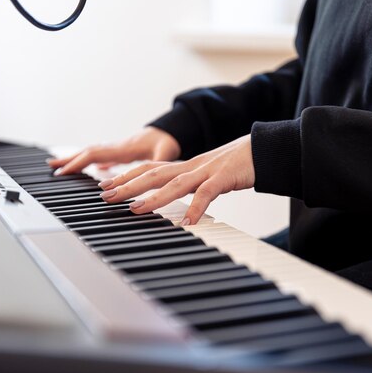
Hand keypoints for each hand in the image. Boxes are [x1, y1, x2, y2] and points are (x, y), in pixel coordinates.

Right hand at [48, 126, 180, 174]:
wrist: (172, 131)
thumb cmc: (168, 142)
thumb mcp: (165, 153)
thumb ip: (159, 162)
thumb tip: (154, 172)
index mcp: (122, 148)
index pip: (94, 155)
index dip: (77, 163)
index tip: (63, 173)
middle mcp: (116, 147)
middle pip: (87, 152)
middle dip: (68, 160)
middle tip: (50, 168)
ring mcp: (117, 149)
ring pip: (91, 153)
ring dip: (75, 159)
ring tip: (59, 166)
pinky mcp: (121, 152)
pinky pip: (101, 157)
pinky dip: (90, 162)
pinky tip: (89, 169)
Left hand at [99, 135, 254, 224]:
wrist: (266, 149)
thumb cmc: (238, 164)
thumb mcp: (209, 175)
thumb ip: (193, 186)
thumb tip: (181, 203)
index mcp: (186, 165)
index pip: (150, 168)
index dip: (127, 175)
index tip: (105, 184)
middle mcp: (192, 166)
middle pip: (153, 174)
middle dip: (128, 185)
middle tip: (106, 196)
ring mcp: (207, 170)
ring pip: (174, 183)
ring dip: (153, 197)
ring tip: (135, 209)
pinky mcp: (225, 177)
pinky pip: (207, 194)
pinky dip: (196, 208)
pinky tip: (187, 223)